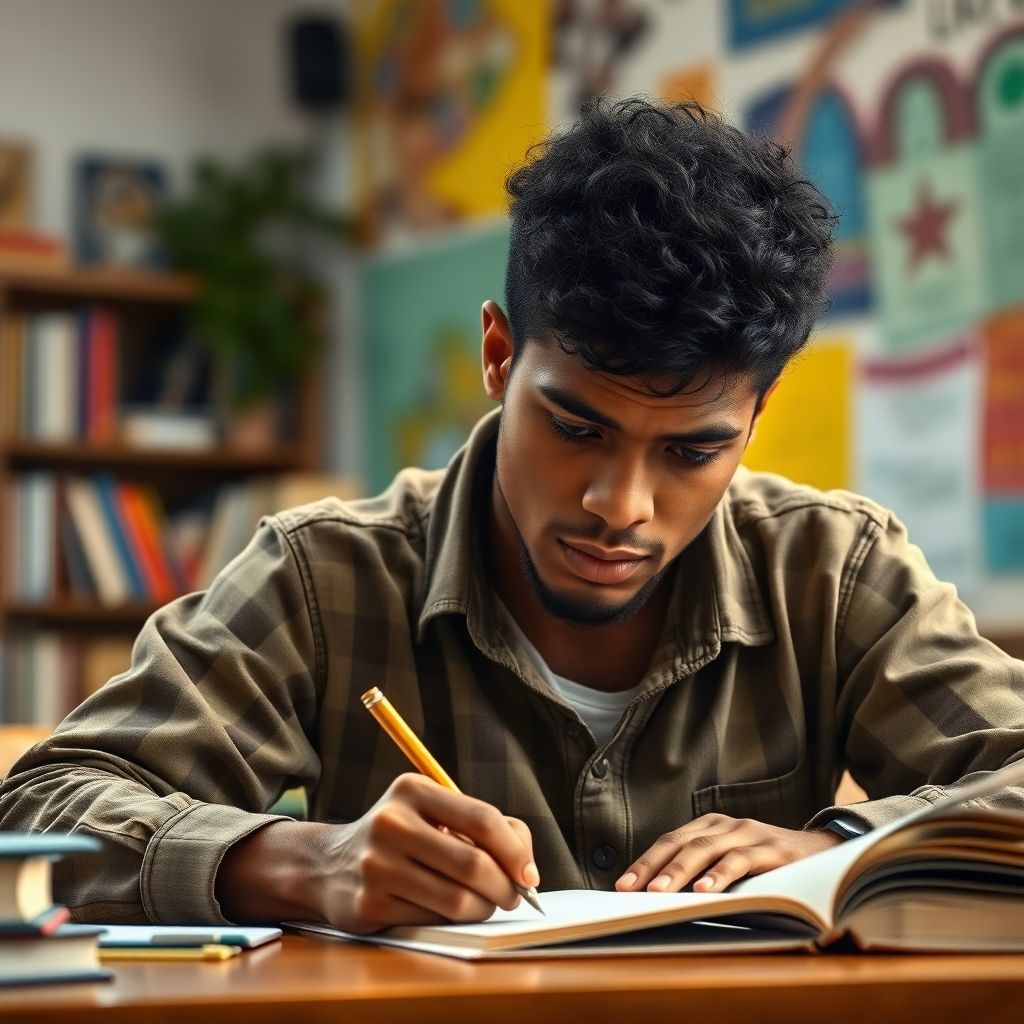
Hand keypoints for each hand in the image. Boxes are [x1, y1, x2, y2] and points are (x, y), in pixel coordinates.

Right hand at [315, 773, 537, 932]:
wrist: (329, 865)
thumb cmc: (401, 838)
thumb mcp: (434, 815)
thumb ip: (485, 827)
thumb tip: (526, 865)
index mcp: (412, 790)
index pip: (482, 818)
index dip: (515, 850)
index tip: (529, 874)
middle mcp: (391, 823)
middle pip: (473, 864)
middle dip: (504, 887)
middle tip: (512, 896)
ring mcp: (376, 865)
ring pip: (456, 899)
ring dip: (483, 909)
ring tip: (484, 905)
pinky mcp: (368, 905)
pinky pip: (431, 921)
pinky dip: (450, 922)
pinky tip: (445, 911)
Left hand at [615, 815, 842, 893]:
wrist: (823, 852)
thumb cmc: (767, 864)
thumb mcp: (730, 862)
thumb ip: (701, 871)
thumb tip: (659, 897)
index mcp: (710, 825)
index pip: (669, 842)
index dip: (645, 862)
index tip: (622, 886)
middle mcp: (726, 824)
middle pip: (681, 843)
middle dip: (653, 867)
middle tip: (631, 890)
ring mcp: (750, 833)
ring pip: (706, 849)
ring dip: (680, 872)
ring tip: (659, 892)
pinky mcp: (773, 848)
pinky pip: (742, 860)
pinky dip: (720, 875)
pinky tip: (705, 890)